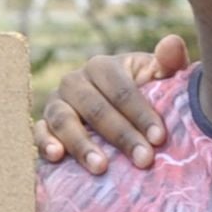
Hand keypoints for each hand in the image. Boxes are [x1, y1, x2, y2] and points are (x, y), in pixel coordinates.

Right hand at [35, 35, 185, 175]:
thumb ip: (169, 63)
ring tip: (101, 168)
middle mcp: (74, 81)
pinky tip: (56, 156)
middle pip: (96, 109)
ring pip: (65, 121)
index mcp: (102, 66)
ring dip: (82, 145)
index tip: (160, 138)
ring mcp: (55, 103)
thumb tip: (171, 43)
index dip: (141, 114)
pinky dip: (46, 143)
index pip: (122, 91)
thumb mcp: (159, 78)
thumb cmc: (144, 94)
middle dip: (122, 136)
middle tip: (143, 160)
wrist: (116, 113)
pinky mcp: (43, 124)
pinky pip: (39, 132)